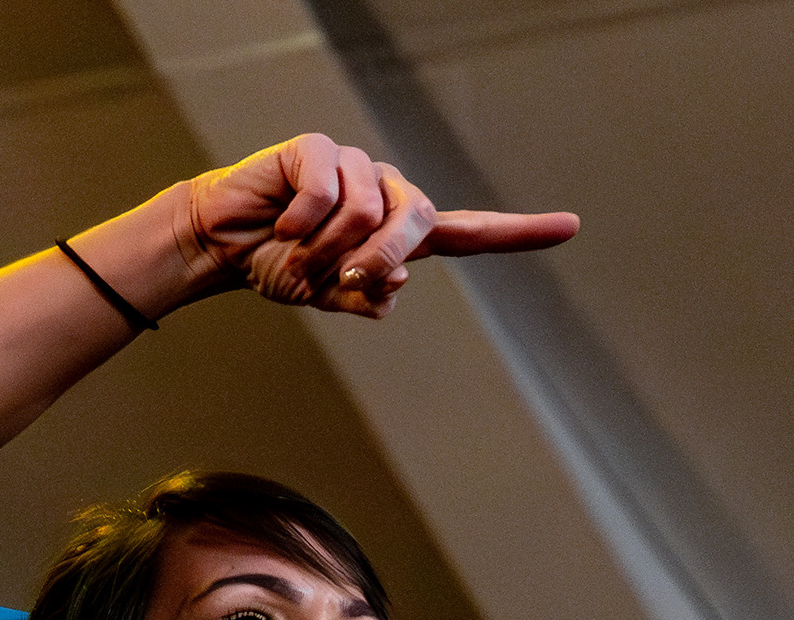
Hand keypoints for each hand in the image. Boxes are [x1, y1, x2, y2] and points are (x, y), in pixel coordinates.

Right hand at [177, 132, 578, 318]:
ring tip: (297, 249)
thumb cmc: (281, 265)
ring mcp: (356, 165)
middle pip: (417, 222)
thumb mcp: (328, 295)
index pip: (470, 232)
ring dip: (324, 248)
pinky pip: (325, 191)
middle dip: (376, 258)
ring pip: (367, 211)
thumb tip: (397, 281)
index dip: (519, 232)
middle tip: (339, 277)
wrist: (225, 245)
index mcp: (402, 232)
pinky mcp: (319, 149)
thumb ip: (365, 296)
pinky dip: (299, 222)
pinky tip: (281, 223)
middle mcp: (388, 193)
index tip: (569, 226)